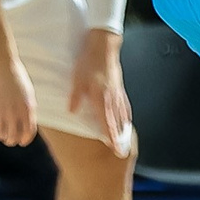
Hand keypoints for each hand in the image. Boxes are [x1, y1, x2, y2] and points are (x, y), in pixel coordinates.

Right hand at [0, 51, 40, 147]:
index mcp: (28, 108)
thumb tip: (24, 123)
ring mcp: (1, 110)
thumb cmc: (15, 77)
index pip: (28, 133)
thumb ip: (26, 109)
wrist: (1, 64)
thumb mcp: (27, 94)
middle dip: (10, 140)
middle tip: (7, 137)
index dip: (24, 140)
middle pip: (13, 137)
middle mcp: (15, 112)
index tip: (21, 141)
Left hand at [70, 28, 134, 156]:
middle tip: (122, 152)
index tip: (116, 149)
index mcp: (101, 98)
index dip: (111, 137)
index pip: (107, 122)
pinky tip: (127, 120)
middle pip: (117, 123)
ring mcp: (117, 93)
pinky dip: (126, 115)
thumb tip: (73, 111)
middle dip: (119, 138)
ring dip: (123, 129)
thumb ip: (76, 97)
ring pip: (122, 115)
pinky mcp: (119, 88)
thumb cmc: (89, 62)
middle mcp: (111, 99)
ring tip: (125, 140)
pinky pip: (124, 105)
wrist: (104, 47)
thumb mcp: (77, 80)